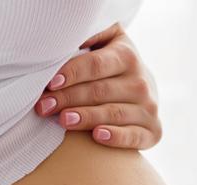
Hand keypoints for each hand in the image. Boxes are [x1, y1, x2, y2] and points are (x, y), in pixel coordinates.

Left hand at [34, 22, 161, 149]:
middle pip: (99, 91)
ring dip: (86, 117)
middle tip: (44, 106)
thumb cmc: (113, 68)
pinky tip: (97, 136)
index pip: (96, 65)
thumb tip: (72, 38)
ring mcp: (148, 109)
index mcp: (127, 57)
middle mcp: (141, 82)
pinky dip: (116, 137)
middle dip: (68, 98)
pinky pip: (133, 136)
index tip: (51, 83)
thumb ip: (92, 37)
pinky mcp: (152, 132)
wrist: (144, 93)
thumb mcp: (108, 44)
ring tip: (63, 120)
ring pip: (113, 113)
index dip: (72, 73)